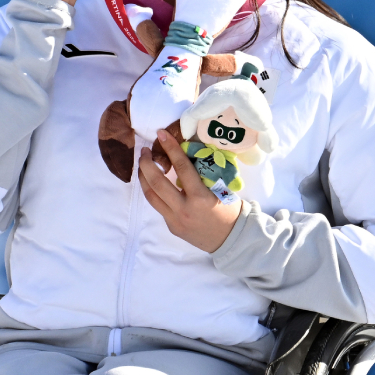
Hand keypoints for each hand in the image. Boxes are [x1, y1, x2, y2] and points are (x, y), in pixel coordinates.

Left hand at [138, 129, 240, 252]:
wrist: (231, 240)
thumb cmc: (230, 210)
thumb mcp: (221, 190)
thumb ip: (202, 176)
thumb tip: (184, 155)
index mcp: (200, 198)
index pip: (182, 167)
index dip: (170, 148)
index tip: (161, 134)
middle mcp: (184, 209)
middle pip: (157, 182)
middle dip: (147, 163)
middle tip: (144, 151)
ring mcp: (175, 220)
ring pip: (150, 195)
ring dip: (143, 178)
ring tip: (142, 165)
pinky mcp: (171, 226)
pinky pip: (158, 206)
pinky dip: (153, 192)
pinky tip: (152, 183)